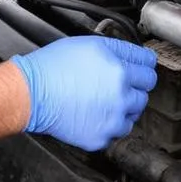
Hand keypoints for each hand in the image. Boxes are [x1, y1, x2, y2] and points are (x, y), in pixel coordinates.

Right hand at [11, 36, 156, 151]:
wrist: (31, 93)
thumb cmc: (54, 67)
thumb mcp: (90, 44)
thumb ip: (121, 49)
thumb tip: (141, 56)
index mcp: (120, 71)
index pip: (149, 69)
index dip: (142, 67)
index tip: (138, 69)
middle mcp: (121, 96)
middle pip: (144, 94)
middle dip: (133, 88)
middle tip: (113, 84)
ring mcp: (112, 120)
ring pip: (133, 115)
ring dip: (124, 108)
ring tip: (102, 100)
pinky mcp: (101, 137)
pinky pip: (116, 132)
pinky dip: (109, 124)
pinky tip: (94, 113)